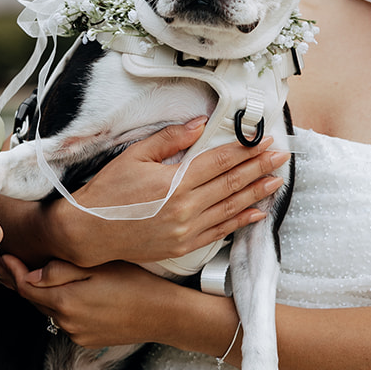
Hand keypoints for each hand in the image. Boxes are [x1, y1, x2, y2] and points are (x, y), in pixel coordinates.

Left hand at [0, 253, 173, 351]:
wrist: (164, 315)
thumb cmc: (135, 283)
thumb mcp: (97, 267)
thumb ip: (60, 271)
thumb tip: (30, 274)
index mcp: (65, 301)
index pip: (26, 286)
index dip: (12, 271)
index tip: (2, 257)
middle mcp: (66, 322)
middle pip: (34, 299)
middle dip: (21, 281)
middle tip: (6, 264)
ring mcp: (76, 334)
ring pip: (49, 310)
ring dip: (41, 294)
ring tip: (31, 275)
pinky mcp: (86, 341)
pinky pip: (64, 321)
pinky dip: (59, 307)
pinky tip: (64, 293)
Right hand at [47, 118, 288, 267]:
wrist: (89, 232)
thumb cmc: (108, 192)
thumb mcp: (134, 156)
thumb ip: (170, 139)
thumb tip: (200, 124)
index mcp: (175, 182)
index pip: (220, 162)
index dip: (245, 151)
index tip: (264, 141)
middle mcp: (185, 208)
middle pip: (231, 183)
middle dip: (259, 168)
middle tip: (281, 156)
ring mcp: (186, 230)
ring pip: (230, 208)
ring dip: (256, 193)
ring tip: (276, 181)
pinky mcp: (183, 246)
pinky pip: (219, 232)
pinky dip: (240, 222)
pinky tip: (256, 213)